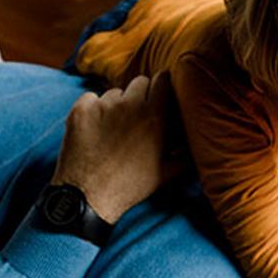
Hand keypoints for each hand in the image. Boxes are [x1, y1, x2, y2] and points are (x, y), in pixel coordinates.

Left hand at [51, 75, 183, 221]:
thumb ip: (186, 155)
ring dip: (116, 106)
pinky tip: (94, 130)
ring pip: (114, 93)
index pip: (162, 80)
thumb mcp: (166, 173)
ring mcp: (103, 106)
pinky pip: (90, 99)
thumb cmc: (130, 187)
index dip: (161, 88)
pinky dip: (93, 110)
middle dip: (140, 95)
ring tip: (113, 130)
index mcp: (155, 116)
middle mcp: (130, 105)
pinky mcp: (81, 110)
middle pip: (139, 82)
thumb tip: (197, 147)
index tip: (158, 96)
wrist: (88, 197)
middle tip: (137, 116)